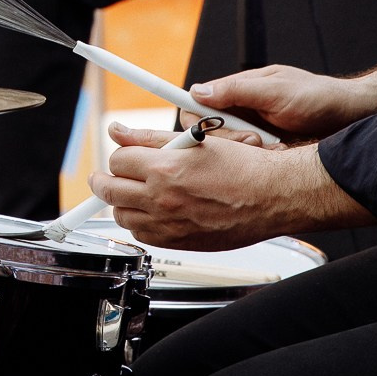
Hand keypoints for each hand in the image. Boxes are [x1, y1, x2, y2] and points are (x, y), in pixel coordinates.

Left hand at [93, 124, 309, 248]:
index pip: (117, 161)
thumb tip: (120, 132)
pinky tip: (151, 213)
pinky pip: (143, 236)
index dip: (119, 157)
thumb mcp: (194, 141)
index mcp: (165, 168)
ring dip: (122, 204)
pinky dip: (140, 224)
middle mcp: (163, 198)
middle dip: (104, 182)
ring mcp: (169, 224)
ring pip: (122, 217)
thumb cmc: (243, 167)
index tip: (122, 158)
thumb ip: (151, 138)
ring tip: (132, 194)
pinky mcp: (179, 242)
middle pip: (110, 191)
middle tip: (106, 178)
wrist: (272, 196)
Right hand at [188, 63, 376, 144]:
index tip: (206, 131)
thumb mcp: (276, 91)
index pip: (199, 103)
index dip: (198, 119)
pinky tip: (281, 153)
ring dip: (249, 151)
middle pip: (210, 131)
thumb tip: (199, 91)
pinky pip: (249, 161)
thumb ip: (237, 90)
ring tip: (273, 146)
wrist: (351, 119)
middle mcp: (242, 110)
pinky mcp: (266, 150)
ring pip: (230, 149)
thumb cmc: (318, 97)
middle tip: (255, 140)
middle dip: (230, 139)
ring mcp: (254, 130)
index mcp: (239, 89)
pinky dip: (262, 160)